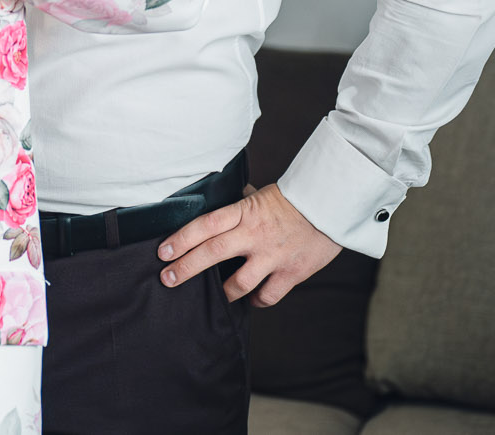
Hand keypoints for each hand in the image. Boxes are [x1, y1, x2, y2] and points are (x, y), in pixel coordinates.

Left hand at [156, 182, 341, 306]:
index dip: (182, 239)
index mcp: (245, 212)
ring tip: (210, 296)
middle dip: (186, 267)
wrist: (331, 206)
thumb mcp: (260, 195)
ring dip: (220, 292)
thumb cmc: (294, 200)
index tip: (163, 251)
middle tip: (167, 278)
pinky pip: (267, 296)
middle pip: (212, 252)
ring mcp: (273, 256)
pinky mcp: (291, 273)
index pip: (205, 225)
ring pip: (238, 283)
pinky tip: (249, 299)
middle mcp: (255, 235)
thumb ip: (238, 205)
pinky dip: (255, 300)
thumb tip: (217, 201)